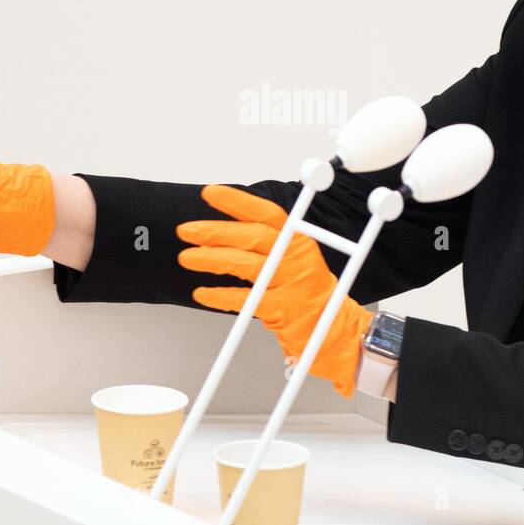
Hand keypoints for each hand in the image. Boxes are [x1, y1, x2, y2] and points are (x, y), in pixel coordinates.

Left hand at [175, 184, 372, 397]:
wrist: (337, 331)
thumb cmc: (309, 294)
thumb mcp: (294, 260)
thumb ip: (266, 245)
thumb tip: (224, 232)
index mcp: (299, 241)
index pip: (266, 213)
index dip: (237, 201)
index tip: (210, 193)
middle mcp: (296, 258)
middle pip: (253, 237)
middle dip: (215, 232)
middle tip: (187, 231)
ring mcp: (291, 284)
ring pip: (247, 265)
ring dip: (212, 260)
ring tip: (188, 258)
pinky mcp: (284, 310)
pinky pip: (246, 300)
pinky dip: (220, 296)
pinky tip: (202, 293)